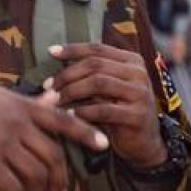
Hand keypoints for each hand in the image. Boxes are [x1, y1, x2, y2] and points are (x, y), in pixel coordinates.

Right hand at [0, 85, 108, 190]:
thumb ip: (28, 104)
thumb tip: (55, 99)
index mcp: (22, 106)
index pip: (62, 119)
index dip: (86, 133)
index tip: (104, 145)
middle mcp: (16, 123)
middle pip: (52, 155)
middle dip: (61, 179)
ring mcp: (1, 143)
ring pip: (34, 174)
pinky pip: (11, 185)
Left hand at [45, 43, 165, 167]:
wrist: (143, 141)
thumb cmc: (117, 110)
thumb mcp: (106, 88)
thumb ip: (89, 74)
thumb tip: (55, 57)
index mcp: (131, 61)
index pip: (98, 49)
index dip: (72, 49)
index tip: (50, 52)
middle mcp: (138, 73)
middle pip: (95, 64)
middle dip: (67, 75)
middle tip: (48, 86)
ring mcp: (140, 93)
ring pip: (98, 83)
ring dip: (71, 91)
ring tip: (54, 100)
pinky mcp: (137, 115)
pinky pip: (104, 110)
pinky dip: (82, 111)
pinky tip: (68, 115)